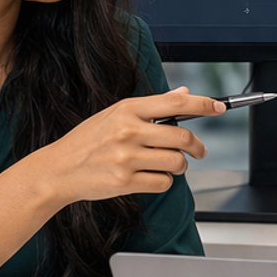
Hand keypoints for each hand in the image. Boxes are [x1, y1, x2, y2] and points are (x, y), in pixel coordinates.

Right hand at [46, 86, 224, 204]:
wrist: (58, 170)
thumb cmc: (87, 141)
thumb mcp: (114, 115)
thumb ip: (151, 106)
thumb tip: (184, 93)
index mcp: (127, 109)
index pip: (176, 102)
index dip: (203, 104)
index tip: (219, 107)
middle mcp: (128, 131)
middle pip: (182, 136)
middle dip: (197, 146)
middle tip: (198, 151)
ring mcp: (126, 157)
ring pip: (176, 162)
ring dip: (180, 166)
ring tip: (170, 165)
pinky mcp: (124, 182)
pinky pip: (163, 183)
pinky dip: (164, 182)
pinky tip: (152, 177)